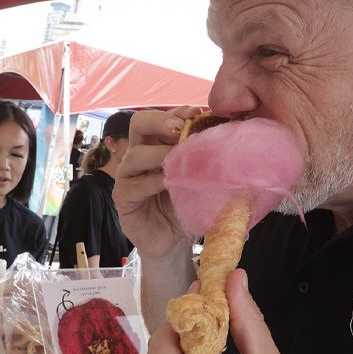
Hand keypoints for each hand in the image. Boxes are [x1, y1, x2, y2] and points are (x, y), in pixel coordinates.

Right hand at [113, 106, 202, 259]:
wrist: (175, 241)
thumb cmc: (188, 206)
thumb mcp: (200, 177)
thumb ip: (206, 157)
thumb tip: (230, 135)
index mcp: (158, 144)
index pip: (163, 117)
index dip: (178, 112)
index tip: (198, 113)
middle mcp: (140, 154)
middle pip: (139, 124)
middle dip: (161, 121)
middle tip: (181, 128)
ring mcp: (128, 176)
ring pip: (135, 154)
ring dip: (158, 154)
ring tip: (177, 158)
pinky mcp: (122, 198)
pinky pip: (133, 185)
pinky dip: (151, 182)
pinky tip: (168, 182)